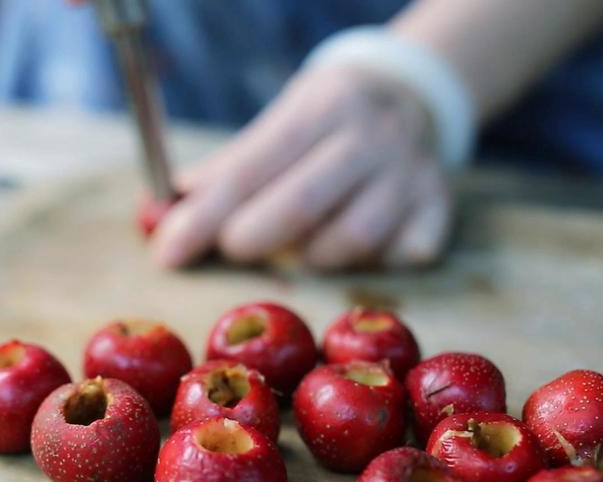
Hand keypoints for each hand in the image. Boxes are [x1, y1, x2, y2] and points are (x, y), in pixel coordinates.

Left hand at [151, 66, 452, 270]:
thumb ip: (226, 171)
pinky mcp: (439, 211)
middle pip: (300, 204)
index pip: (250, 169)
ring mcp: (412, 175)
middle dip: (252, 238)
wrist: (412, 95)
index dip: (204, 217)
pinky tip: (362, 245)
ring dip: (313, 255)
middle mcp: (371, 137)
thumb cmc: (325, 124)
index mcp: (320, 108)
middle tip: (233, 248)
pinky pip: (398, 259)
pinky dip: (371, 265)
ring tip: (303, 242)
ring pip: (350, 242)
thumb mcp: (279, 125)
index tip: (168, 253)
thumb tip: (163, 218)